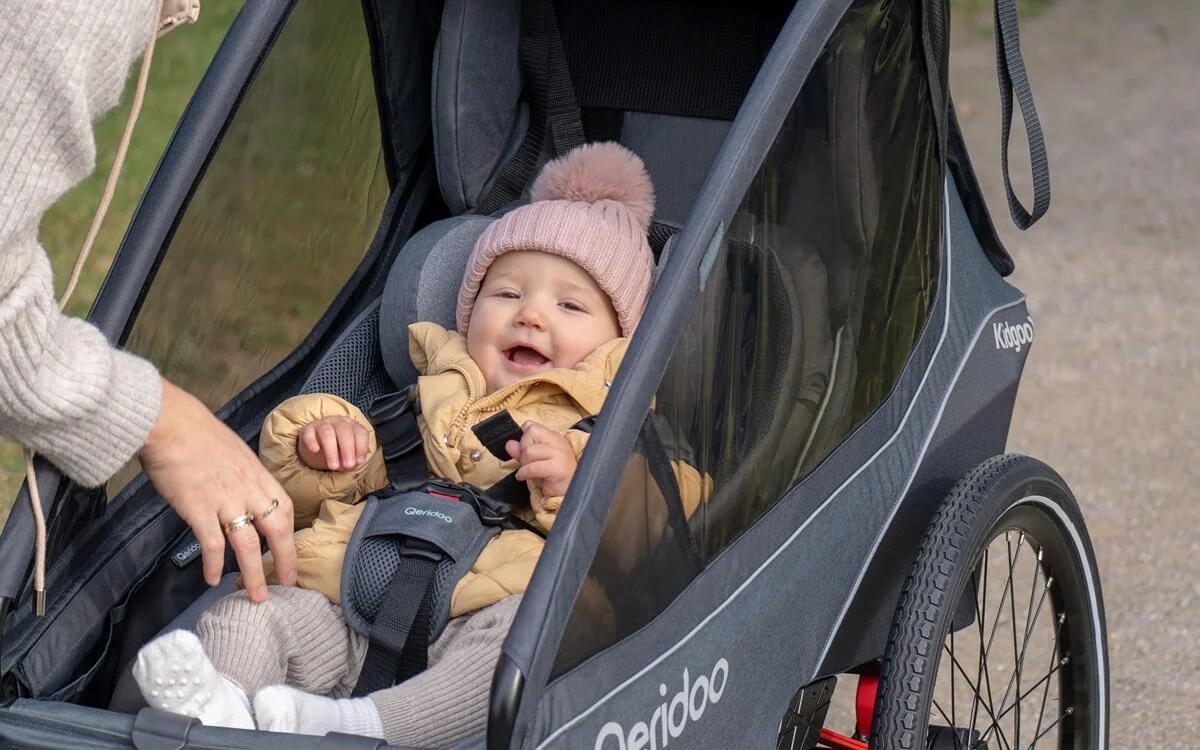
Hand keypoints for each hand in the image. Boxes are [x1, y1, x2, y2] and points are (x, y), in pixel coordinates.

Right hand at [139, 379, 296, 601]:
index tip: (291, 550)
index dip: (290, 532)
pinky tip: (212, 579)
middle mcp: (247, 489)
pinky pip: (212, 544)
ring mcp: (225, 500)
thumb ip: (240, 472)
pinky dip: (214, 564)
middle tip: (289, 583)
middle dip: (286, 559)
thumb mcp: (231, 449)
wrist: (170, 423)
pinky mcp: (198, 509)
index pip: (285, 507)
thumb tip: (239, 487)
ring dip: (255, 574)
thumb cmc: (195, 431)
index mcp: (257, 473)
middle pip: (277, 529)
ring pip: (249, 545)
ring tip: (257, 596)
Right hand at [297, 416, 369, 470]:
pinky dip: (311, 441)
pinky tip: (315, 450)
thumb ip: (352, 459)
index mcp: (352, 426)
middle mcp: (338, 422)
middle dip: (347, 449)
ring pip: (327, 432)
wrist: (315, 450)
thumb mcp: (347, 456)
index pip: (360, 432)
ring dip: (331, 450)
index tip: (359, 462)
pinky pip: (309, 433)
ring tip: (333, 466)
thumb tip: (351, 465)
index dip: (361, 447)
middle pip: (344, 431)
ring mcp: (322, 424)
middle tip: (348, 465)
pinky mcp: (307, 430)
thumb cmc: (337, 451)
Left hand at [505, 422, 576, 496]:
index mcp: (553, 436)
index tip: (525, 451)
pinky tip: (524, 476)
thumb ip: (521, 450)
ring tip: (528, 471)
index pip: (530, 425)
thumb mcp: (535, 459)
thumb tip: (509, 444)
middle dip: (522, 451)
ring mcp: (559, 454)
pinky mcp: (557, 468)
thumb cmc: (553, 475)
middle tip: (527, 463)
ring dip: (524, 463)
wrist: (570, 490)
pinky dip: (524, 473)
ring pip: (529, 451)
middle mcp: (557, 442)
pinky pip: (533, 467)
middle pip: (529, 434)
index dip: (523, 438)